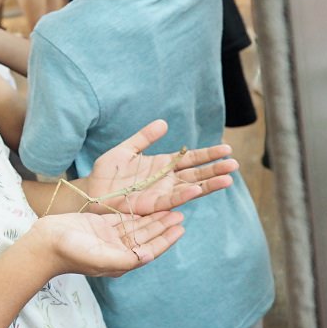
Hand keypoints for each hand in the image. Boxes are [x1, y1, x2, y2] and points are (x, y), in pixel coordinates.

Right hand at [31, 209, 184, 278]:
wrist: (44, 244)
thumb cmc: (70, 253)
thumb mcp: (100, 258)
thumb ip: (125, 259)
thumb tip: (148, 256)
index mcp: (120, 261)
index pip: (149, 250)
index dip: (166, 239)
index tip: (180, 228)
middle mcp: (117, 250)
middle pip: (146, 237)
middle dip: (163, 226)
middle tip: (180, 214)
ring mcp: (109, 238)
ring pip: (137, 227)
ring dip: (153, 219)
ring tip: (170, 209)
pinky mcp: (100, 226)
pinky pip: (124, 219)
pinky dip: (137, 213)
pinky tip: (147, 207)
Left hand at [84, 120, 236, 215]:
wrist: (91, 191)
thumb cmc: (107, 172)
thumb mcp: (126, 149)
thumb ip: (144, 137)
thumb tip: (164, 123)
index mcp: (163, 165)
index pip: (191, 158)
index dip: (209, 154)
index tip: (227, 148)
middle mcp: (166, 180)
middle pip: (197, 173)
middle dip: (215, 169)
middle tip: (234, 164)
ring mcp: (161, 193)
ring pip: (190, 188)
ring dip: (208, 184)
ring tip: (228, 179)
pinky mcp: (152, 205)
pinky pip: (172, 199)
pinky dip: (185, 194)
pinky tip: (198, 188)